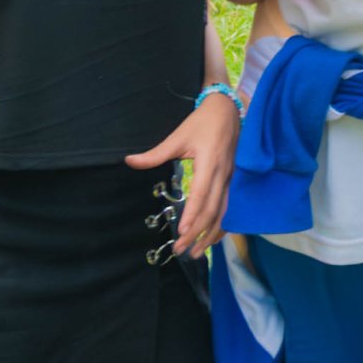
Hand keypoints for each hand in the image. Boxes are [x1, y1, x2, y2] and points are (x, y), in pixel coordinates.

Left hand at [125, 91, 239, 256]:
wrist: (228, 110)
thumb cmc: (201, 123)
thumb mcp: (177, 136)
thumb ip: (155, 153)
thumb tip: (129, 161)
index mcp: (209, 163)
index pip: (201, 194)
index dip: (193, 214)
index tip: (183, 232)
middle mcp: (223, 174)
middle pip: (213, 209)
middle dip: (198, 232)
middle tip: (182, 250)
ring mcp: (231, 179)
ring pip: (224, 212)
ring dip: (211, 234)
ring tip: (198, 253)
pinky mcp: (233, 181)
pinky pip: (229, 208)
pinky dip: (222, 225)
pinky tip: (213, 237)